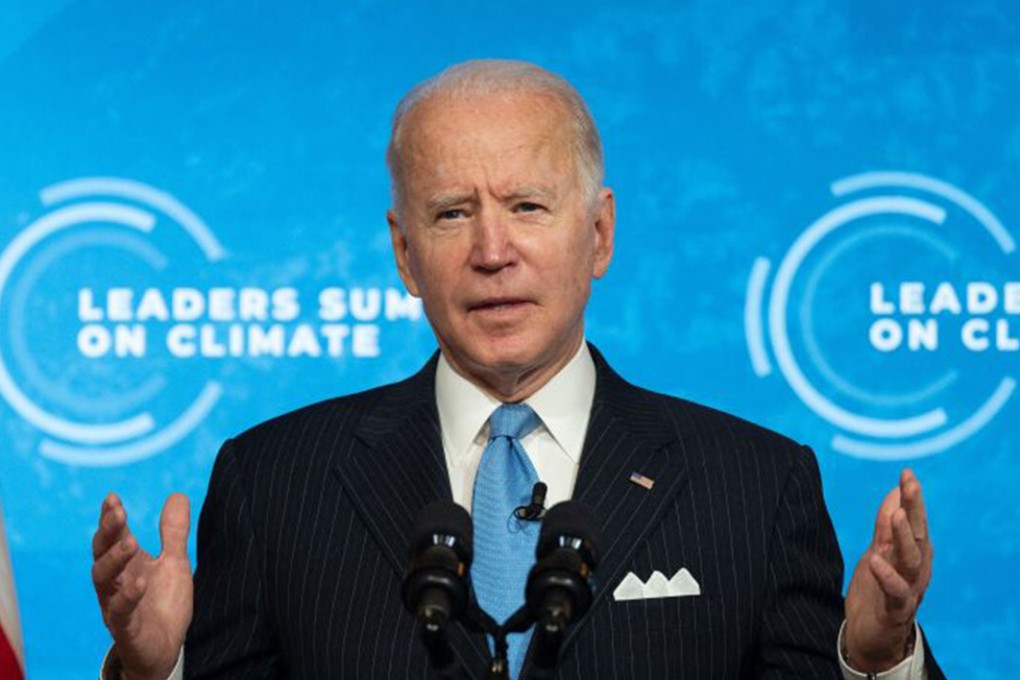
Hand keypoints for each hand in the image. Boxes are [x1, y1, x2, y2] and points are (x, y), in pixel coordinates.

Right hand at [92, 492, 193, 679]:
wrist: (165, 647)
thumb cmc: (163, 603)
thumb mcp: (175, 562)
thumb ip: (174, 532)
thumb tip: (177, 494)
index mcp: (124, 565)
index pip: (111, 537)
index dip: (109, 518)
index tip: (112, 497)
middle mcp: (114, 583)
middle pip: (101, 554)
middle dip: (108, 533)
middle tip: (118, 512)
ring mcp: (116, 606)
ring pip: (103, 581)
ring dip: (115, 559)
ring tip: (131, 542)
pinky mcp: (126, 629)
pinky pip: (120, 613)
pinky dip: (128, 596)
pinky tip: (141, 581)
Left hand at [844, 469, 932, 671]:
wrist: (871, 635)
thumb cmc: (877, 590)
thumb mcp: (878, 552)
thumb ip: (885, 526)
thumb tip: (894, 492)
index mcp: (913, 554)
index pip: (916, 521)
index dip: (912, 497)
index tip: (906, 473)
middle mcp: (916, 570)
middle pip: (919, 535)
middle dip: (915, 508)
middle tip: (910, 483)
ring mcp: (908, 590)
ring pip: (912, 561)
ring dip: (905, 537)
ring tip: (897, 515)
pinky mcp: (895, 610)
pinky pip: (894, 592)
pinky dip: (886, 576)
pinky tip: (874, 560)